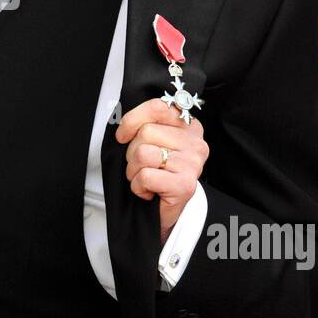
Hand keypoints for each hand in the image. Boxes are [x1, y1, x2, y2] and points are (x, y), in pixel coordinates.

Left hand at [115, 97, 208, 244]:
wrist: (167, 211)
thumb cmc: (158, 174)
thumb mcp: (155, 143)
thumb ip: (147, 125)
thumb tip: (123, 121)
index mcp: (189, 127)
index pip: (158, 107)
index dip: (133, 119)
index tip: (123, 135)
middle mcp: (195, 143)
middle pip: (146, 132)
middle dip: (132, 152)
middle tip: (142, 166)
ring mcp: (193, 164)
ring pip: (143, 154)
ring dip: (134, 171)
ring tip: (145, 178)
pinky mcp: (185, 185)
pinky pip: (145, 176)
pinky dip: (139, 187)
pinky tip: (150, 191)